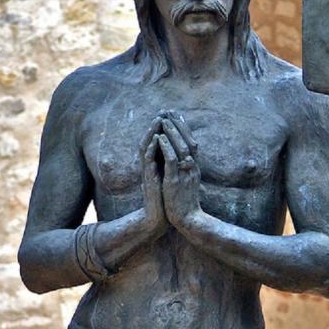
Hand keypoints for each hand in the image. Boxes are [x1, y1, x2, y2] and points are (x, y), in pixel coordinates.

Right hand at [139, 117, 166, 236]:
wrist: (161, 218)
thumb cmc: (168, 199)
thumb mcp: (172, 178)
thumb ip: (172, 165)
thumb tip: (181, 154)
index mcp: (158, 163)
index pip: (159, 141)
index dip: (164, 128)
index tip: (171, 114)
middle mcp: (151, 165)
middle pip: (151, 140)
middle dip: (157, 125)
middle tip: (162, 111)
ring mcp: (149, 171)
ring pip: (147, 147)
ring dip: (152, 133)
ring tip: (157, 120)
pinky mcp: (149, 179)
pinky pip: (148, 161)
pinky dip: (151, 149)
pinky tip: (156, 140)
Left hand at [157, 116, 203, 232]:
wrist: (187, 220)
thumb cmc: (185, 203)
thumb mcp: (187, 182)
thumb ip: (186, 169)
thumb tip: (184, 159)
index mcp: (194, 167)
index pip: (191, 143)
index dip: (184, 128)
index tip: (177, 115)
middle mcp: (192, 168)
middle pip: (188, 141)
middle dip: (178, 125)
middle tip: (169, 111)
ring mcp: (184, 174)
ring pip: (180, 148)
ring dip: (172, 132)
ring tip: (163, 120)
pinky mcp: (175, 180)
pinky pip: (172, 160)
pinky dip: (166, 147)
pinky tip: (159, 138)